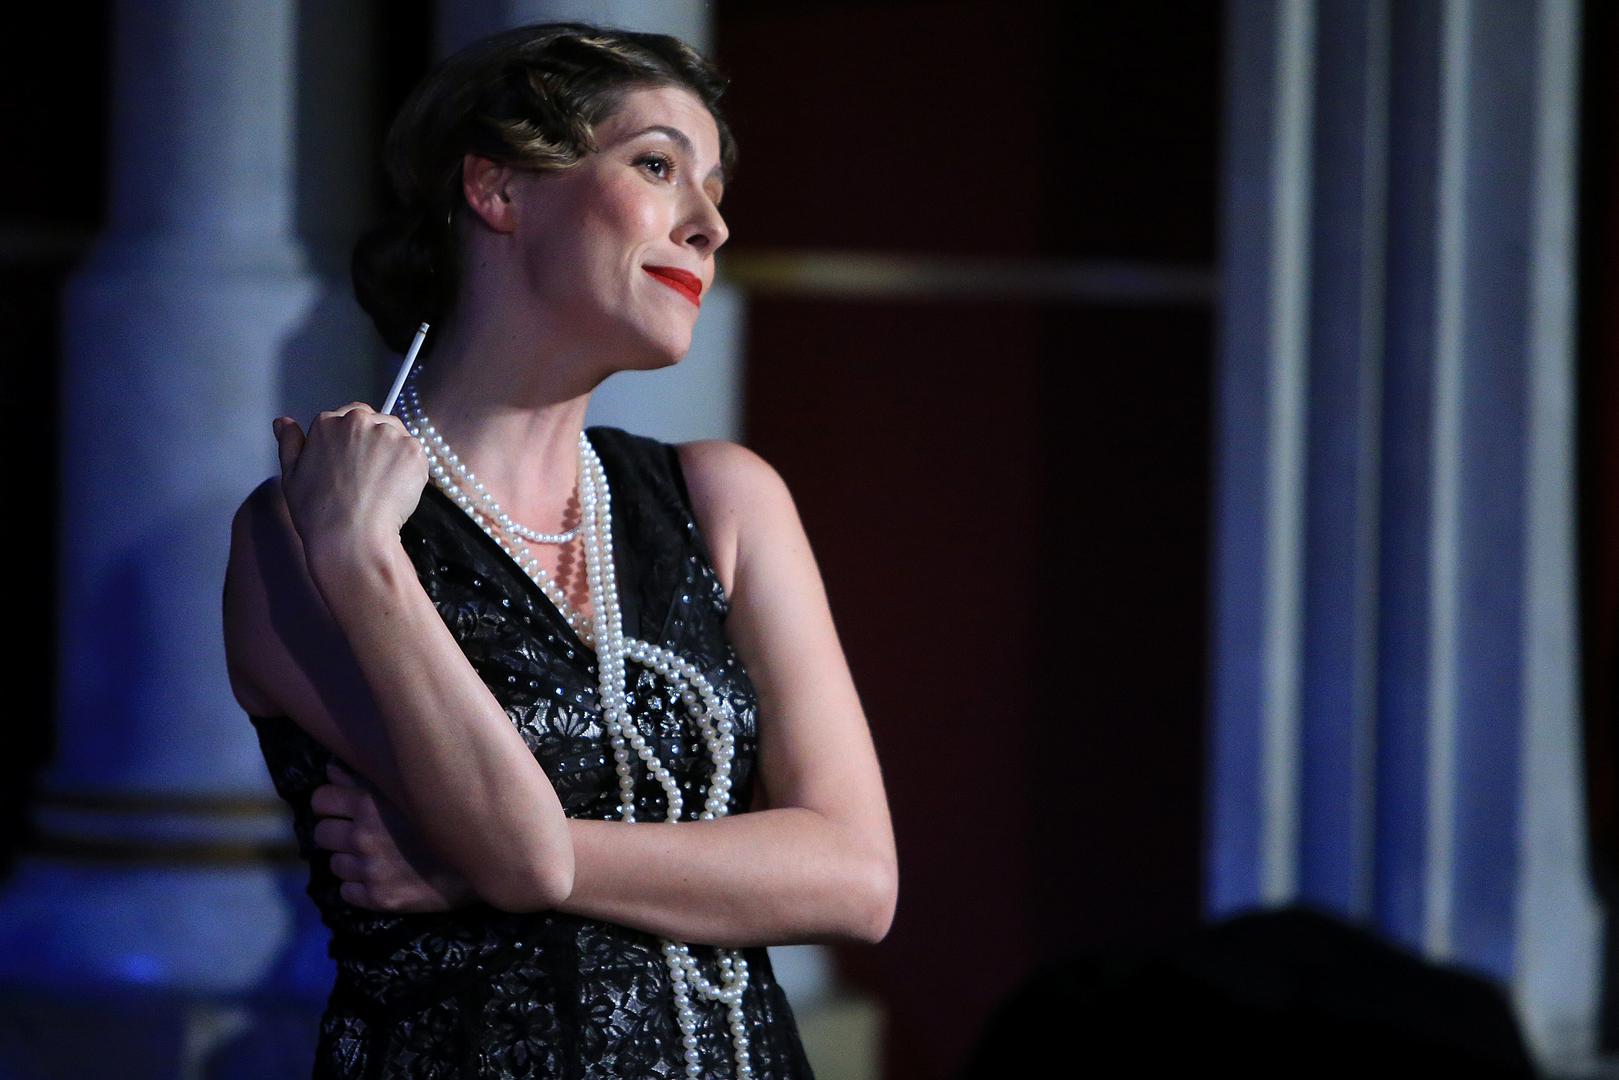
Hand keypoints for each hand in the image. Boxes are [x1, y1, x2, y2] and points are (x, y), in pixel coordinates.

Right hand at [272, 402, 427, 569]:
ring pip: (397, 436)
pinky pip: (415, 454)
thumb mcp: (291, 476)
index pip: (348, 416)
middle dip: (374, 444)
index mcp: (327, 423)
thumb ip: (289, 443)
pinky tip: (394, 490)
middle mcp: (358, 421)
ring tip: (379, 485)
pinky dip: (409, 470)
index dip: (353, 441)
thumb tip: (283, 423)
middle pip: (375, 422)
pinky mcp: (413, 450)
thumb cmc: (319, 513)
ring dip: (393, 454)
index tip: (353, 461)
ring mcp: (388, 434)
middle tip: (368, 477)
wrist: (351, 537)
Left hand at [311, 761, 479, 912]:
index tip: (342, 807)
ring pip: (334, 865)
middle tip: (358, 833)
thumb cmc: (453, 813)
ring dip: (349, 860)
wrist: (489, 858)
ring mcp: (370, 870)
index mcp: (369, 804)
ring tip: (374, 856)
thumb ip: (369, 776)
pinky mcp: (379, 898)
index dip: (329, 803)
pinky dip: (358, 886)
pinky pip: (347, 892)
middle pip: (320, 834)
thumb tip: (333, 769)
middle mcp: (363, 837)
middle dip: (335, 832)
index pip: (320, 800)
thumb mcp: (412, 785)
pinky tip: (380, 878)